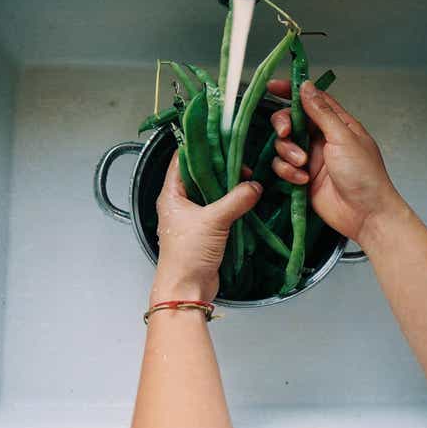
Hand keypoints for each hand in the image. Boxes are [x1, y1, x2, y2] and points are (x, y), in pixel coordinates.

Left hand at [151, 152, 261, 303]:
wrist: (186, 289)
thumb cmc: (187, 255)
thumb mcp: (214, 221)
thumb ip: (237, 200)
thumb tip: (255, 186)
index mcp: (171, 194)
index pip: (182, 160)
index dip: (199, 146)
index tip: (220, 137)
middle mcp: (180, 202)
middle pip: (200, 175)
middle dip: (220, 166)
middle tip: (241, 160)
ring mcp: (192, 216)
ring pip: (211, 192)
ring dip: (228, 186)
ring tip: (247, 177)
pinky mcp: (205, 230)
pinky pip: (219, 209)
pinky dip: (232, 202)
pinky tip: (246, 197)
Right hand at [266, 79, 406, 249]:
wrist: (365, 214)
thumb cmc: (365, 176)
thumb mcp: (343, 138)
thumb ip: (321, 112)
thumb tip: (306, 87)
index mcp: (337, 124)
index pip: (312, 100)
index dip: (292, 91)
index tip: (273, 87)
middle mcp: (322, 139)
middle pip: (291, 121)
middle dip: (284, 126)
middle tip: (286, 133)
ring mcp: (311, 158)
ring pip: (284, 145)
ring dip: (288, 154)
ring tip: (303, 165)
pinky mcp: (302, 177)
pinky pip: (283, 167)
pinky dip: (288, 172)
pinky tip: (302, 180)